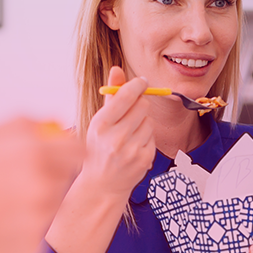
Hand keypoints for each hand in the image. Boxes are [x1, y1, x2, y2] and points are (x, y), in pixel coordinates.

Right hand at [0, 118, 82, 252]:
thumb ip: (23, 127)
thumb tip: (53, 126)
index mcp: (34, 154)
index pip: (78, 150)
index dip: (67, 152)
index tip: (59, 157)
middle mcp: (44, 186)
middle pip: (63, 179)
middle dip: (44, 178)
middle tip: (10, 185)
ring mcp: (41, 220)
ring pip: (49, 207)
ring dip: (31, 205)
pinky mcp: (34, 249)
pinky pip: (36, 234)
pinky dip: (20, 232)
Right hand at [79, 66, 156, 198]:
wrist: (102, 183)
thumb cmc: (99, 147)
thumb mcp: (99, 120)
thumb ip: (111, 94)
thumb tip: (117, 69)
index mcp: (101, 124)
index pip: (125, 96)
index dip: (137, 85)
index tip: (141, 82)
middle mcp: (115, 138)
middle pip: (142, 106)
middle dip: (139, 105)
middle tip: (131, 113)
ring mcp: (131, 150)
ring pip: (150, 121)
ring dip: (143, 123)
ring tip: (129, 134)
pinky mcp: (144, 159)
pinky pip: (153, 136)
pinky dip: (146, 138)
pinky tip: (134, 146)